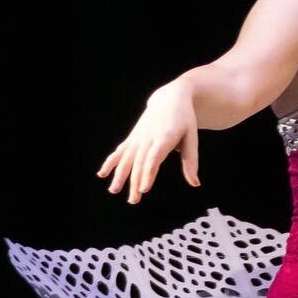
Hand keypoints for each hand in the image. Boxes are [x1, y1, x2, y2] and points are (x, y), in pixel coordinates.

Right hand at [97, 81, 200, 204]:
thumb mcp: (192, 138)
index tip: (144, 188)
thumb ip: (191, 161)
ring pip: (127, 158)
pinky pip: (120, 151)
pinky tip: (102, 174)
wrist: (171, 97)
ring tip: (113, 190)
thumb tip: (195, 184)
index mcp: (165, 137)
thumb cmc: (185, 120)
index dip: (148, 173)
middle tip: (133, 200)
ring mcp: (138, 137)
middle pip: (140, 162)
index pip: (155, 158)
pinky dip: (111, 161)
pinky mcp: (133, 137)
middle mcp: (148, 137)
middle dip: (135, 182)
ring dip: (119, 175)